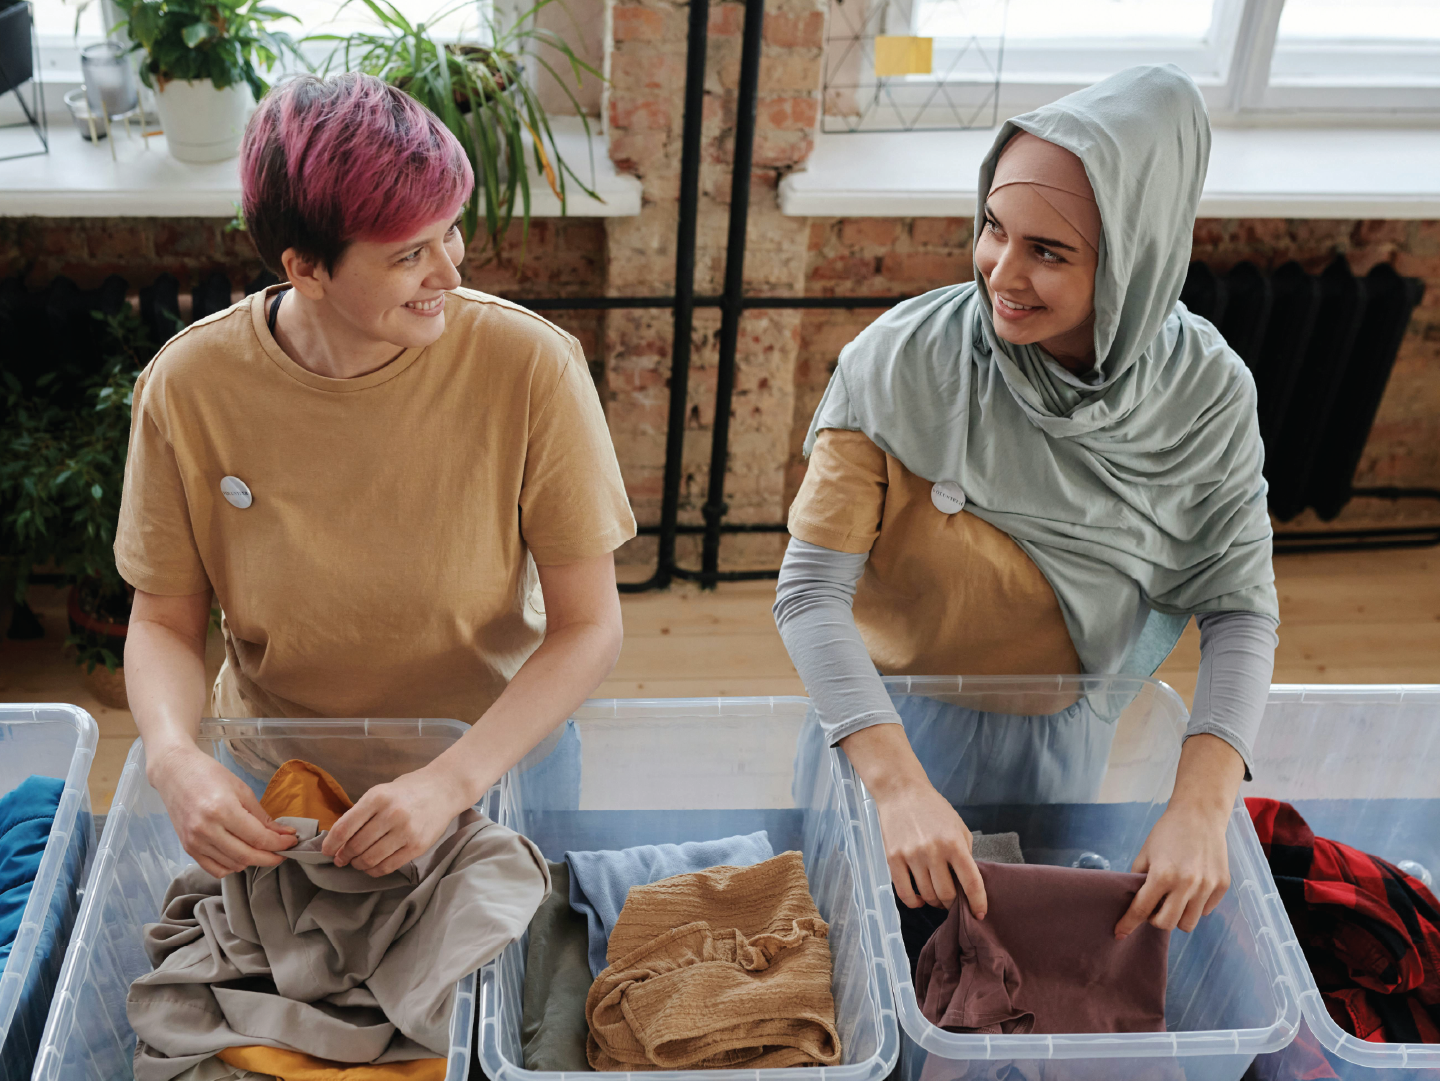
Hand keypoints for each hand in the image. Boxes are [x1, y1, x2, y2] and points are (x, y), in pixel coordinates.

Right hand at [150, 744, 296, 878]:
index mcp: (223, 810)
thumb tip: (283, 834)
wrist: (175, 772)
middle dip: (270, 858)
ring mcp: (194, 842)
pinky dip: (231, 867)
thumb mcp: (242, 790)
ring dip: (252, 861)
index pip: (258, 838)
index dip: (279, 843)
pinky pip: (214, 869)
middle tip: (283, 852)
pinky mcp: (187, 848)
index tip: (292, 841)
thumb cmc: (210, 775)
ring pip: (232, 865)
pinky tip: (240, 855)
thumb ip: (262, 816)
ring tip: (262, 850)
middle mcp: (206, 830)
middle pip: (246, 856)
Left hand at [322, 765, 469, 876]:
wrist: (443, 790)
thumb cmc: (407, 791)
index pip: (345, 827)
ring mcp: (406, 832)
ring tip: (357, 862)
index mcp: (377, 797)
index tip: (327, 851)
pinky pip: (388, 866)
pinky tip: (372, 866)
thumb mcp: (381, 792)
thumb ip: (361, 813)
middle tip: (342, 859)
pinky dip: (374, 870)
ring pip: (370, 859)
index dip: (331, 843)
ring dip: (358, 864)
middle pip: (356, 845)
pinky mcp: (417, 846)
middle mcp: (391, 814)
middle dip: (344, 856)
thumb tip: (338, 839)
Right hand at [875, 779, 987, 916]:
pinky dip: (914, 902)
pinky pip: (905, 893)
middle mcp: (934, 852)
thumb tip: (966, 882)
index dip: (978, 903)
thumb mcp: (958, 827)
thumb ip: (964, 854)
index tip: (979, 914)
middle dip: (953, 903)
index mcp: (954, 844)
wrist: (901, 792)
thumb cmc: (934, 809)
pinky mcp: (893, 859)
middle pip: (947, 895)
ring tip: (937, 897)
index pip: (971, 883)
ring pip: (927, 895)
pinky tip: (919, 899)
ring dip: (935, 902)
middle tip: (953, 901)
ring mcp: (912, 856)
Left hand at [1114, 800, 1230, 936]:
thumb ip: (1139, 879)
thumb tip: (1134, 902)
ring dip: (1177, 917)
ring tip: (1173, 899)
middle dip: (1155, 920)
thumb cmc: (1168, 832)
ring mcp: (1207, 887)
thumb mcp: (1145, 853)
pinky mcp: (1222, 886)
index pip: (1141, 909)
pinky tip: (1190, 889)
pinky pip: (1205, 911)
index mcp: (1163, 875)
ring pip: (1188, 923)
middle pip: (1167, 924)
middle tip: (1153, 907)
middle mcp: (1187, 885)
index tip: (1119, 933)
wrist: (1200, 815)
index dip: (1128, 923)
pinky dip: (1195, 906)